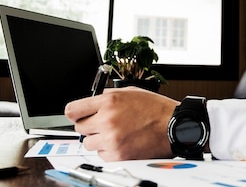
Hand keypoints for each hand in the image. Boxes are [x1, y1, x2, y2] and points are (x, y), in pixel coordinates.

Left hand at [64, 86, 178, 160]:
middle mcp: (107, 119)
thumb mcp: (131, 92)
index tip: (77, 115)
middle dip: (89, 126)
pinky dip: (108, 150)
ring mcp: (111, 139)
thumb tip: (92, 100)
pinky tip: (122, 142)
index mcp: (109, 101)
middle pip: (79, 128)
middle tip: (102, 124)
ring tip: (115, 134)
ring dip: (98, 140)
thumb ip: (109, 95)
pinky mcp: (117, 155)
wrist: (172, 126)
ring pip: (88, 143)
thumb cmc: (156, 108)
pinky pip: (101, 155)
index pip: (72, 110)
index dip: (74, 113)